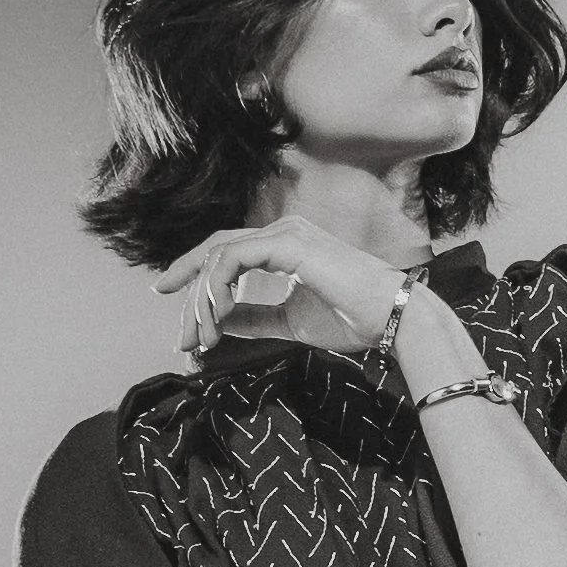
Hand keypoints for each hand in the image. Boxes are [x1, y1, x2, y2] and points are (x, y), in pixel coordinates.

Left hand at [152, 215, 413, 362]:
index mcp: (285, 245)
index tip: (172, 300)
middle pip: (215, 250)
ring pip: (219, 255)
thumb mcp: (291, 322)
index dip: (194, 273)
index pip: (227, 251)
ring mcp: (286, 233)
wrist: (394, 318)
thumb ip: (255, 318)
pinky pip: (233, 258)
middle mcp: (282, 231)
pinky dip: (218, 286)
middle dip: (190, 291)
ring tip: (203, 335)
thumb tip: (219, 320)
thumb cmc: (354, 320)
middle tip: (180, 334)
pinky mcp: (289, 244)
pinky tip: (219, 313)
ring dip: (203, 299)